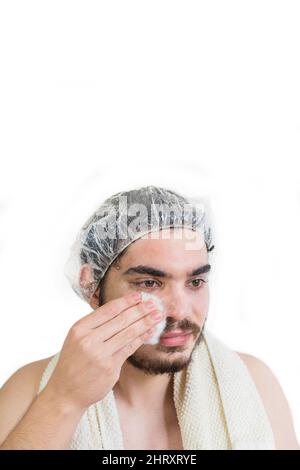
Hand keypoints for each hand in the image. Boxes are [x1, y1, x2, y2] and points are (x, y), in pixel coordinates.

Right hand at [43, 292, 163, 410]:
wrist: (65, 392)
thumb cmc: (73, 362)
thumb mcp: (77, 338)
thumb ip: (95, 325)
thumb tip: (122, 309)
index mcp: (80, 328)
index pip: (108, 310)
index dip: (126, 301)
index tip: (139, 296)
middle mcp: (89, 339)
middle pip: (120, 320)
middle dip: (140, 310)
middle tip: (153, 303)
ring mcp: (100, 354)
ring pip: (128, 333)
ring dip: (145, 322)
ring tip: (157, 315)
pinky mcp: (110, 367)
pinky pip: (129, 348)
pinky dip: (141, 338)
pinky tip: (150, 332)